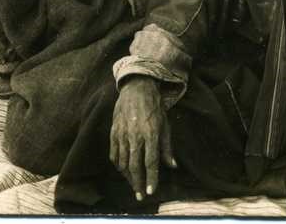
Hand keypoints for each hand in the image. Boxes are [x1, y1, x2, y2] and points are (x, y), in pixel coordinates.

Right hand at [110, 76, 175, 200]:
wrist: (136, 89)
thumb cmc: (154, 108)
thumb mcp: (165, 125)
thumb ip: (167, 147)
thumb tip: (172, 166)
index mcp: (150, 134)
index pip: (150, 162)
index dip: (151, 178)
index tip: (150, 191)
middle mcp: (135, 136)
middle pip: (134, 166)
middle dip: (137, 183)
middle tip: (139, 196)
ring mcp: (122, 134)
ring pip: (122, 162)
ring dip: (128, 177)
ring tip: (133, 184)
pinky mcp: (113, 132)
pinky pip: (113, 154)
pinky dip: (118, 165)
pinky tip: (123, 170)